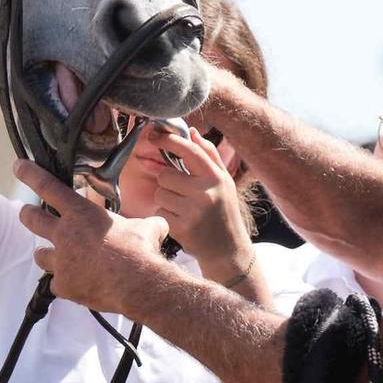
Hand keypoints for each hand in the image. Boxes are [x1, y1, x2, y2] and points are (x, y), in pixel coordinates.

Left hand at [14, 160, 172, 316]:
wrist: (137, 284)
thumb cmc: (141, 251)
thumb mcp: (145, 227)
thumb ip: (144, 223)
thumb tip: (158, 225)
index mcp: (81, 214)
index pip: (48, 187)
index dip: (30, 175)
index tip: (18, 167)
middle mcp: (65, 235)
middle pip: (32, 219)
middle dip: (27, 214)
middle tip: (26, 212)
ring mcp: (61, 261)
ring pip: (40, 255)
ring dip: (46, 254)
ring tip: (54, 256)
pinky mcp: (63, 285)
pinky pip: (58, 283)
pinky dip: (66, 283)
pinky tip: (78, 284)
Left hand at [133, 124, 251, 269]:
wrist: (228, 250)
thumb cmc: (223, 212)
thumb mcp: (224, 182)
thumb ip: (209, 155)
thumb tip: (192, 132)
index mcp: (216, 178)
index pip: (190, 151)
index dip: (170, 140)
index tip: (154, 135)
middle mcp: (206, 192)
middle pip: (165, 175)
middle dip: (167, 183)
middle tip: (182, 194)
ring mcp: (193, 211)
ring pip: (159, 194)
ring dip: (165, 200)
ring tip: (183, 209)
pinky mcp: (181, 227)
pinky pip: (159, 212)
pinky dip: (166, 216)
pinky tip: (181, 221)